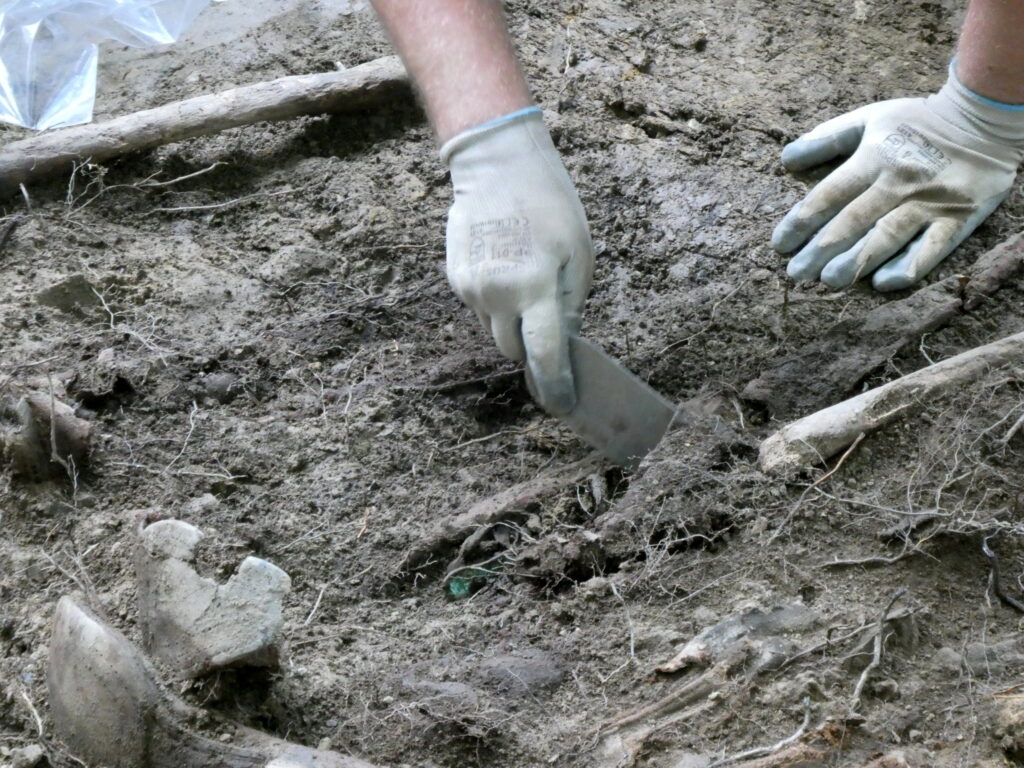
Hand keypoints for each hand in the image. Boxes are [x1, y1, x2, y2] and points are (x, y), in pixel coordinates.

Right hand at [443, 107, 593, 413]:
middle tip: (548, 325)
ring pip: (495, 330)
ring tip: (525, 282)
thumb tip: (563, 343)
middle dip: (533, 348)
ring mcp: (471, 289)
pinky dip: (496, 302)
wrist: (496, 165)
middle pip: (515, 350)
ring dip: (513, 323)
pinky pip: (480, 309)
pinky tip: (505, 268)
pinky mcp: (456, 279)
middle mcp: (498, 295)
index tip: (563, 404)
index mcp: (536, 288)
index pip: (545, 355)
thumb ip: (571, 305)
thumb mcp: (578, 253)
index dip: (556, 385)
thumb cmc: (549, 204)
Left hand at [773, 64, 1023, 290]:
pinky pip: (932, 248)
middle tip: (796, 274)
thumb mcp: (869, 119)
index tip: (780, 245)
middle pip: (854, 220)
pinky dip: (908, 266)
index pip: (830, 194)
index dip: (802, 221)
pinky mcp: (958, 218)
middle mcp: (899, 181)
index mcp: (874, 157)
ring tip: (829, 281)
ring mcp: (930, 202)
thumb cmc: (916, 121)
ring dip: (856, 261)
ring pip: (888, 236)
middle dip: (821, 249)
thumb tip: (786, 159)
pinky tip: (882, 283)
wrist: (984, 117)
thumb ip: (827, 139)